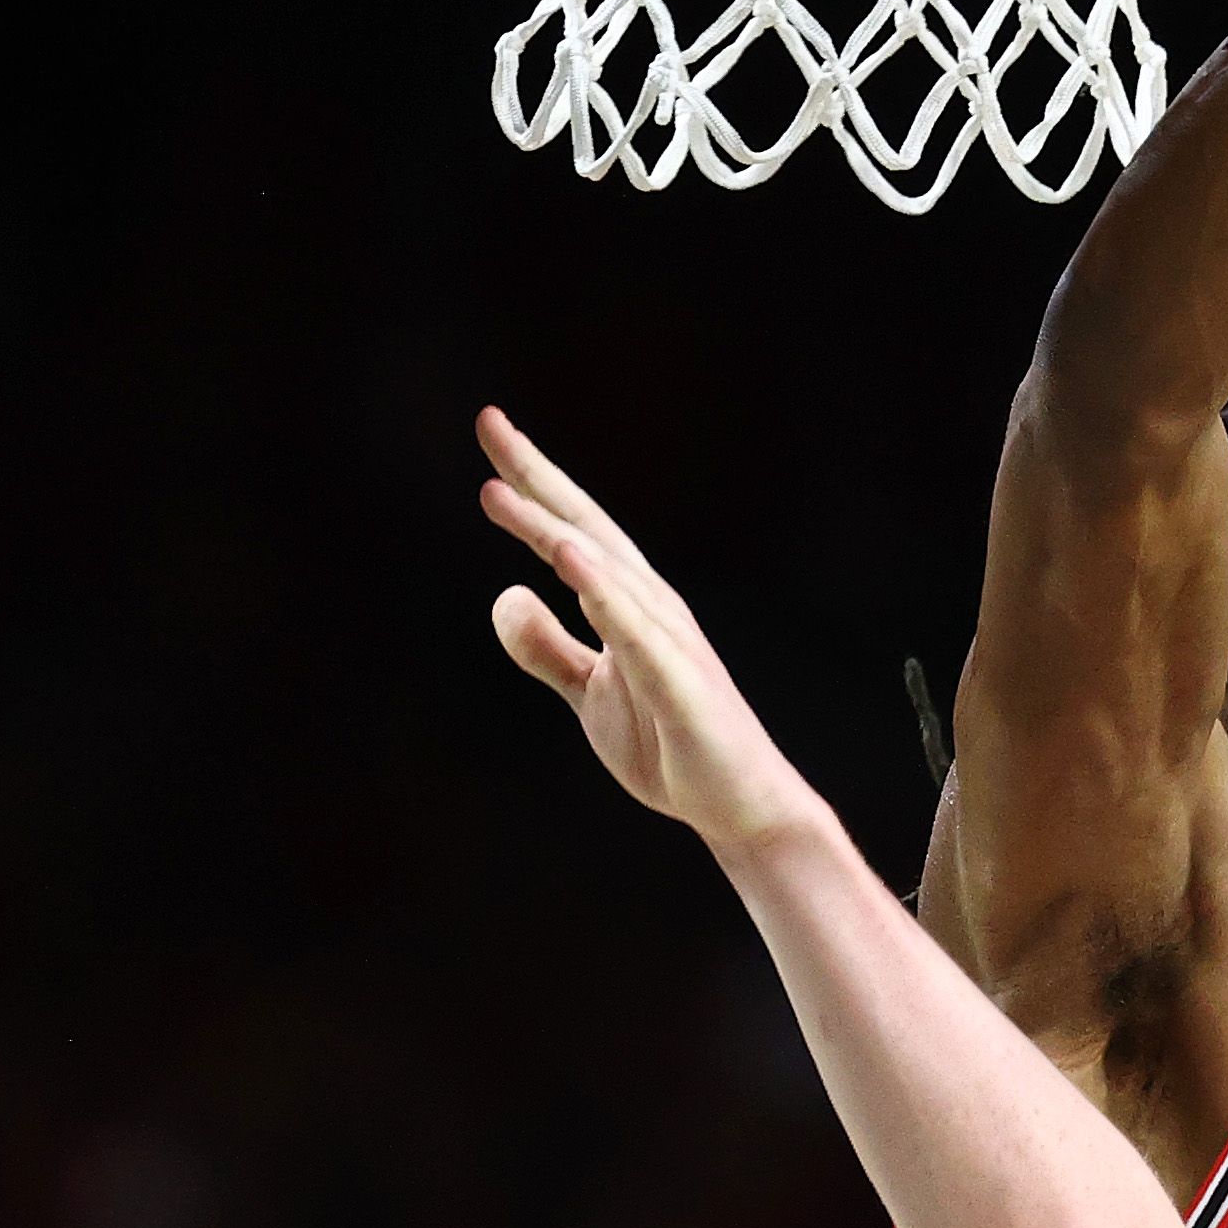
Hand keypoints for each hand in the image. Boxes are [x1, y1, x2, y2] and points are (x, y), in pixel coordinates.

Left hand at [478, 405, 817, 856]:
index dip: (530, 485)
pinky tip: (569, 559)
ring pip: (605, 571)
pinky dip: (603, 591)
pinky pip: (634, 631)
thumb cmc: (672, 743)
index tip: (490, 431)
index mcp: (629, 605)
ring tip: (506, 489)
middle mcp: (651, 607)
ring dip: (555, 528)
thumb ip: (546, 646)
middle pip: (587, 529)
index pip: (571, 532)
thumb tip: (505, 593)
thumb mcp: (589, 692)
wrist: (738, 804)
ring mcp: (668, 641)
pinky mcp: (679, 682)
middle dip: (538, 477)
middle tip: (489, 422)